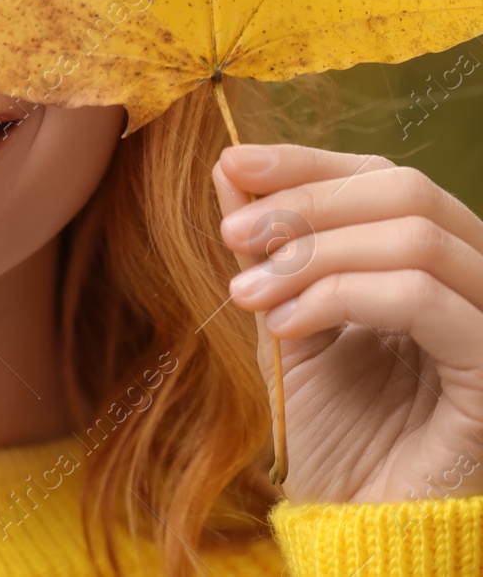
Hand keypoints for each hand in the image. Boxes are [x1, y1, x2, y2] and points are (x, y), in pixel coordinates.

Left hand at [213, 143, 482, 503]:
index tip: (231, 163)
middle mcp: (476, 283)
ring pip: (415, 237)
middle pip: (405, 190)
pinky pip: (422, 298)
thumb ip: (270, 249)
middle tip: (232, 234)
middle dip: (304, 202)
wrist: (360, 525)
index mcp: (432, 264)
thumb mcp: (287, 320)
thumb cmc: (335, 433)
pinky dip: (340, 295)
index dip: (308, 163)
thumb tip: (231, 167)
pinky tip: (284, 325)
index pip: (383, 178)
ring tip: (246, 292)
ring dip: (312, 254)